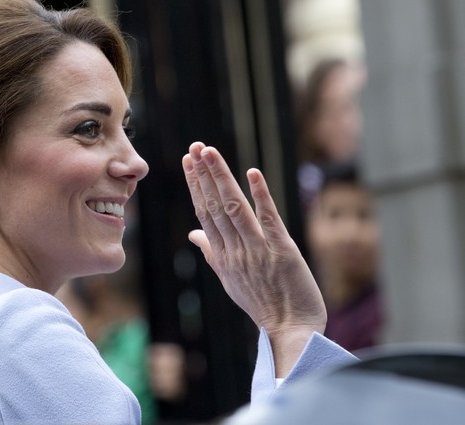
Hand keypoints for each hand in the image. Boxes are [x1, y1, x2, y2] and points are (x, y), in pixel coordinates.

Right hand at [182, 142, 326, 375]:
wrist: (290, 331)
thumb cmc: (261, 304)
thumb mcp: (229, 280)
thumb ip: (212, 252)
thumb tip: (193, 233)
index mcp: (222, 256)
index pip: (204, 213)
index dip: (196, 185)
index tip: (188, 162)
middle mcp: (235, 250)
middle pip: (215, 206)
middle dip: (204, 174)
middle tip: (194, 147)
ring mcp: (257, 250)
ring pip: (234, 208)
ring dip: (221, 178)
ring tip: (210, 152)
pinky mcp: (282, 250)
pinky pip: (268, 219)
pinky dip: (260, 195)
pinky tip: (252, 173)